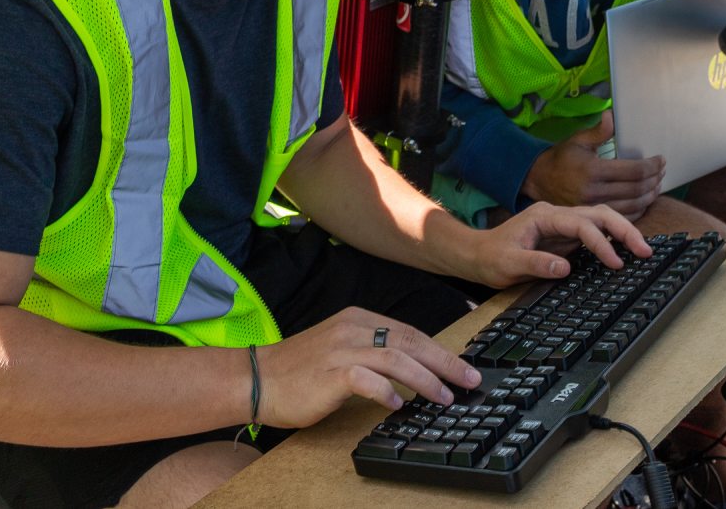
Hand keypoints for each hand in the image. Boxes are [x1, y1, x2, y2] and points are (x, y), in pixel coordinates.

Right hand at [255, 307, 482, 426]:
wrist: (255, 379)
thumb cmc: (298, 372)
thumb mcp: (339, 351)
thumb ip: (371, 354)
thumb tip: (411, 373)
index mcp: (356, 320)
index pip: (410, 332)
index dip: (440, 351)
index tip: (463, 368)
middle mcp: (352, 329)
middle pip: (411, 341)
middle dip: (446, 362)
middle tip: (470, 380)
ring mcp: (341, 349)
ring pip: (396, 358)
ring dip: (426, 380)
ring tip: (445, 397)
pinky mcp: (330, 373)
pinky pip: (367, 380)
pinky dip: (387, 392)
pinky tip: (398, 406)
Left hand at [460, 203, 653, 288]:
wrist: (477, 254)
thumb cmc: (490, 258)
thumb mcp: (508, 264)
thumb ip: (536, 263)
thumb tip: (566, 267)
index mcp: (543, 216)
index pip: (581, 224)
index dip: (601, 242)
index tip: (616, 263)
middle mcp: (556, 215)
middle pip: (598, 213)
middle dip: (624, 229)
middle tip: (645, 251)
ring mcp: (562, 224)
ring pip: (599, 219)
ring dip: (622, 232)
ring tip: (642, 251)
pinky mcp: (564, 236)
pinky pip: (593, 232)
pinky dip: (611, 239)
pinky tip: (624, 252)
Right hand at [522, 111, 665, 217]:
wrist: (539, 180)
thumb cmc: (561, 158)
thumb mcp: (578, 140)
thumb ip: (598, 132)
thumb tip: (611, 116)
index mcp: (593, 170)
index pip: (634, 171)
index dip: (652, 166)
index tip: (661, 160)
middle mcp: (594, 191)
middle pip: (637, 189)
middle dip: (655, 179)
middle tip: (662, 171)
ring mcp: (594, 207)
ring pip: (634, 205)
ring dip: (651, 195)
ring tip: (657, 185)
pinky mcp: (593, 217)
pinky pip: (624, 217)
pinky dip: (640, 209)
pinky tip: (644, 200)